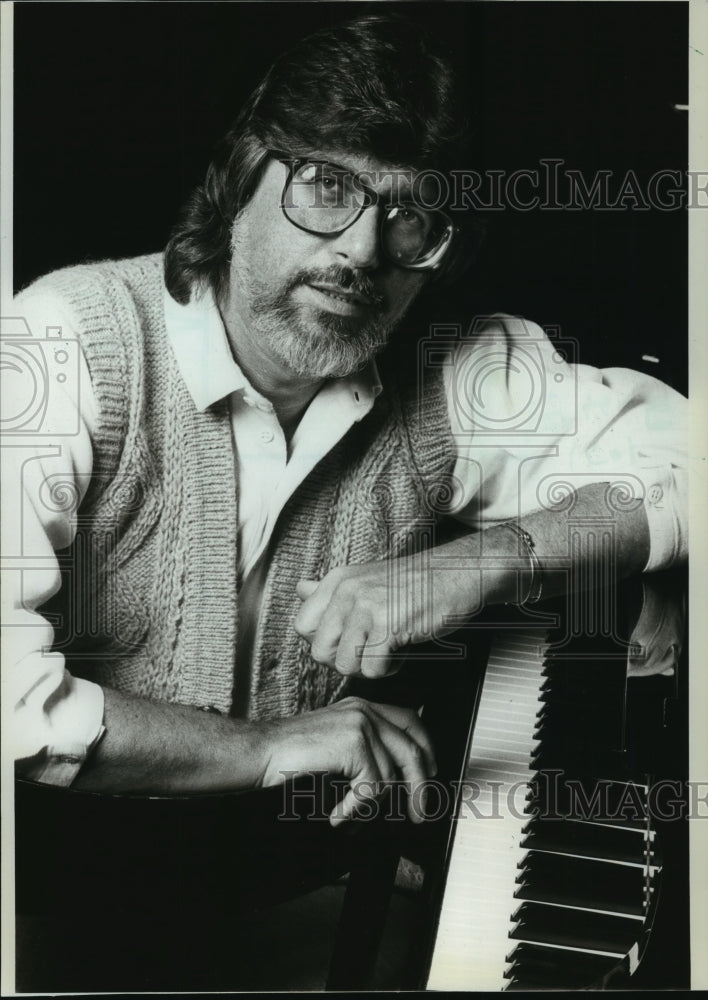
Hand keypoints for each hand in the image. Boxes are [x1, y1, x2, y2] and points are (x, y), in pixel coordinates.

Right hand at [257, 697, 435, 825]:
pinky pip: (372, 787)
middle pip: (412, 750)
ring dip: (373, 807)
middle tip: (417, 813)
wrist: (259, 753)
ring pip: (391, 776)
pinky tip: (338, 814)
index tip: (431, 773)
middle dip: (420, 787)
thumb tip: (393, 780)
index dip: (427, 749)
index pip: (410, 722)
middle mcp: (365, 711)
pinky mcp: (353, 743)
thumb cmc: (289, 755)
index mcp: (362, 708)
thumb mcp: (334, 743)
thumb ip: (362, 748)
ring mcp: (360, 725)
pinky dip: (356, 808)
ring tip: (352, 817)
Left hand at [294, 554, 479, 678]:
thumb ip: (331, 590)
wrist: (459, 573)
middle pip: (320, 652)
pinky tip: (402, 651)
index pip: (303, 626)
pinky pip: (373, 669)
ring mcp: (367, 606)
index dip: (325, 642)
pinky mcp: (389, 625)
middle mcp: (347, 591)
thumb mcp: (366, 579)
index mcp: (337, 581)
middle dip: (346, 660)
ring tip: (389, 649)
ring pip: (344, 665)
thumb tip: (300, 588)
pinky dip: (390, 669)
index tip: (350, 639)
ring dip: (369, 666)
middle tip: (371, 649)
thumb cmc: (417, 582)